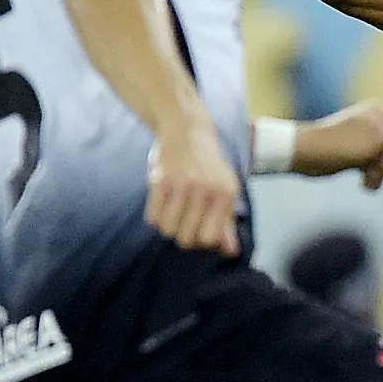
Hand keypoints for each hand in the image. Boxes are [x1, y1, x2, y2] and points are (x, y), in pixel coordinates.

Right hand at [147, 122, 241, 255]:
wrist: (186, 129)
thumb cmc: (207, 165)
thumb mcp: (224, 188)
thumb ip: (226, 221)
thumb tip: (230, 251)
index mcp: (225, 194)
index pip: (210, 239)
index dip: (201, 241)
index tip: (198, 230)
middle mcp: (205, 189)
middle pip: (186, 239)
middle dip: (182, 234)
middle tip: (184, 219)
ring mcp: (182, 184)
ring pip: (167, 230)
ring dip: (168, 225)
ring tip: (173, 210)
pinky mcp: (160, 180)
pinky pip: (152, 217)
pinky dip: (155, 215)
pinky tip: (162, 202)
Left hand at [295, 100, 382, 188]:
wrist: (303, 155)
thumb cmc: (339, 145)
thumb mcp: (376, 140)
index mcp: (381, 113)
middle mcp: (375, 124)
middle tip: (372, 166)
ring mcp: (365, 140)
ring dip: (380, 174)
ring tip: (366, 178)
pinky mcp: (356, 155)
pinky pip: (375, 168)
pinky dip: (372, 177)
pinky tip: (363, 183)